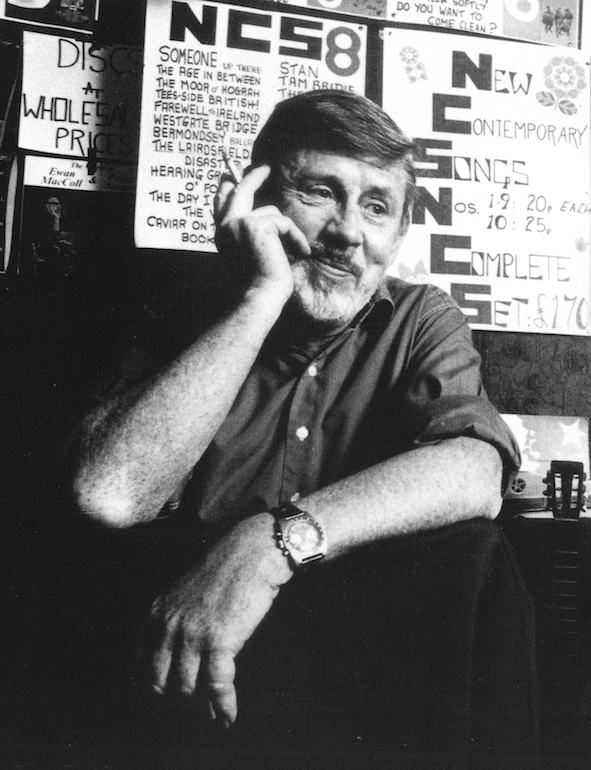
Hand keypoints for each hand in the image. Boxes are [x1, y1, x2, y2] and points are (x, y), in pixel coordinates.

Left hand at [144, 513, 292, 725]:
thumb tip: (180, 656)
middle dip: (174, 697)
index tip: (162, 696)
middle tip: (192, 703)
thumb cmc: (226, 569)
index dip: (149, 683)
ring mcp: (192, 634)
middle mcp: (168, 625)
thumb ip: (175, 619)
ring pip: (186, 688)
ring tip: (212, 710)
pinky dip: (222, 706)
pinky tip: (228, 717)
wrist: (253, 552)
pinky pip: (216, 686)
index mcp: (157, 612)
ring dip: (200, 703)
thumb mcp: (186, 591)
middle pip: (159, 681)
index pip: (138, 661)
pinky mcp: (218, 641)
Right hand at [214, 165, 309, 303]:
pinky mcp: (255, 224)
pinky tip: (299, 253)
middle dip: (252, 176)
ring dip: (287, 231)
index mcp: (223, 235)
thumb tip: (263, 214)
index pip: (222, 202)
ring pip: (271, 212)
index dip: (229, 186)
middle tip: (264, 167)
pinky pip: (283, 222)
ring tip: (295, 250)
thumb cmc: (262, 282)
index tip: (233, 174)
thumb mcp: (253, 252)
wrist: (261, 295)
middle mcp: (225, 227)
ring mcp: (237, 223)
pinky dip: (295, 237)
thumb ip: (251, 232)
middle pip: (239, 190)